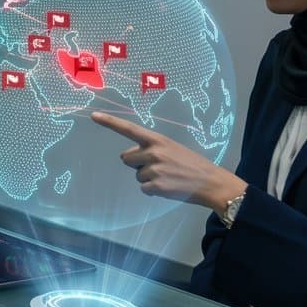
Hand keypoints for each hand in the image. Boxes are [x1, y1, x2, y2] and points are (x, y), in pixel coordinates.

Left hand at [92, 112, 246, 209]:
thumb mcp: (172, 148)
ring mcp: (154, 169)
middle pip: (126, 158)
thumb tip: (131, 157)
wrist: (212, 183)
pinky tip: (168, 187)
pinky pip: (143, 189)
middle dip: (137, 163)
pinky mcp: (156, 186)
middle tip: (160, 167)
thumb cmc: (192, 164)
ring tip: (169, 177)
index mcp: (158, 140)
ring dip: (148, 178)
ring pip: (137, 175)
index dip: (110, 122)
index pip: (129, 128)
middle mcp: (153, 152)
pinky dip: (153, 190)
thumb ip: (151, 149)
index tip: (93, 115)